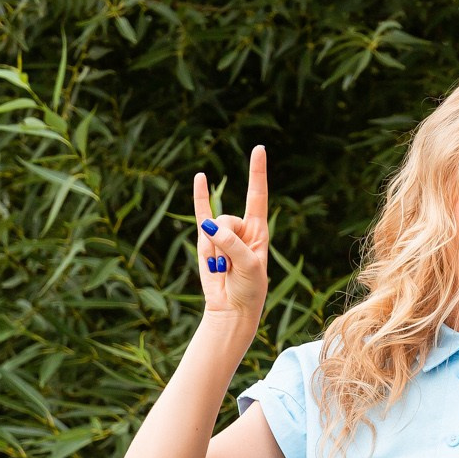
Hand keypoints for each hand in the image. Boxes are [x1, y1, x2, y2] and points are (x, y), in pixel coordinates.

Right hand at [192, 145, 270, 322]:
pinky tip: (199, 177)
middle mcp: (242, 228)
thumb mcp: (248, 266)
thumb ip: (231, 244)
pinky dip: (200, 196)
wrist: (231, 309)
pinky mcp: (206, 240)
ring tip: (221, 268)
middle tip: (230, 265)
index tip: (259, 148)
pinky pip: (200, 214)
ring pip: (212, 226)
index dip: (257, 172)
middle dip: (225, 242)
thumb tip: (208, 224)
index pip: (258, 195)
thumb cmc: (248, 289)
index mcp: (259, 231)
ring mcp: (223, 233)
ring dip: (214, 250)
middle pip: (227, 219)